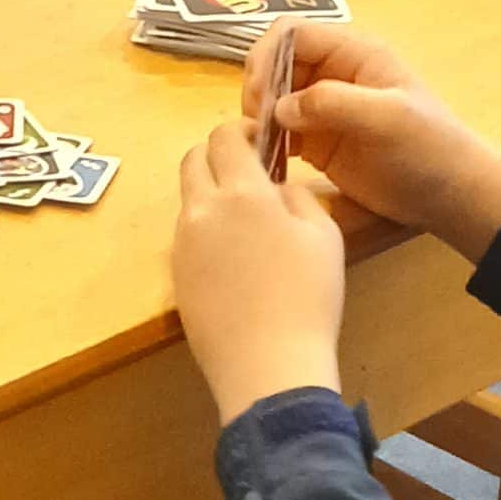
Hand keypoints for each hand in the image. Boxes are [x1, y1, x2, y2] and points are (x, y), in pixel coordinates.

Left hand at [174, 121, 345, 426]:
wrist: (269, 369)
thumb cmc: (307, 298)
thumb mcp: (324, 236)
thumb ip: (297, 197)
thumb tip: (278, 188)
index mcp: (241, 193)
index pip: (224, 136)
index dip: (241, 130)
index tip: (260, 142)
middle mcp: (202, 210)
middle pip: (193, 159)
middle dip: (216, 155)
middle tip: (246, 173)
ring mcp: (183, 244)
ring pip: (188, 198)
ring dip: (210, 193)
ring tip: (245, 221)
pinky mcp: (176, 276)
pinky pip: (187, 236)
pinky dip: (205, 230)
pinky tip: (233, 259)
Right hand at [244, 21, 500, 256]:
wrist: (452, 194)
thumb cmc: (428, 147)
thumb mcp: (388, 118)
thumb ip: (334, 103)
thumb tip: (280, 108)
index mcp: (352, 53)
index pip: (292, 34)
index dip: (267, 56)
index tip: (259, 94)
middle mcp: (332, 73)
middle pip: (275, 63)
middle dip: (258, 87)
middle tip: (256, 124)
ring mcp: (324, 108)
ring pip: (273, 97)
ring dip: (258, 115)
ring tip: (258, 145)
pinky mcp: (318, 142)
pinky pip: (280, 131)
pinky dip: (266, 141)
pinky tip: (265, 160)